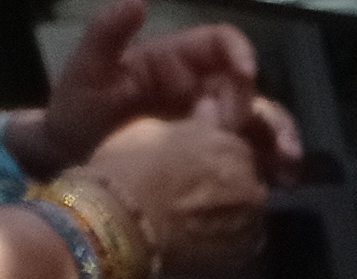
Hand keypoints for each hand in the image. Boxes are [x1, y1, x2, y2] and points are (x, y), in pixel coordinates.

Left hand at [24, 1, 296, 184]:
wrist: (70, 162)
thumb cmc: (76, 112)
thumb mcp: (85, 71)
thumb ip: (107, 34)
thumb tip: (138, 0)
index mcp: (178, 62)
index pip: (221, 45)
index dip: (240, 54)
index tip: (247, 75)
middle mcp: (203, 91)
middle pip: (252, 91)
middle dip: (267, 113)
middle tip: (266, 140)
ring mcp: (212, 129)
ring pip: (263, 126)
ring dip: (281, 142)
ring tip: (286, 166)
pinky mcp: (217, 162)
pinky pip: (255, 162)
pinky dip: (273, 170)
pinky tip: (280, 183)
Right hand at [80, 107, 268, 278]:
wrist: (119, 223)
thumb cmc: (130, 169)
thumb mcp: (155, 130)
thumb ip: (194, 125)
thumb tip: (212, 108)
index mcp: (235, 150)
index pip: (237, 149)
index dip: (215, 158)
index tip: (195, 167)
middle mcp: (254, 189)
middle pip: (246, 184)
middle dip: (226, 187)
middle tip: (192, 195)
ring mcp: (252, 228)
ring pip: (245, 216)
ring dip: (228, 216)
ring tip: (191, 220)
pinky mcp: (239, 260)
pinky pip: (238, 246)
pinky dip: (224, 242)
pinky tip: (197, 240)